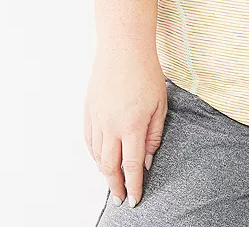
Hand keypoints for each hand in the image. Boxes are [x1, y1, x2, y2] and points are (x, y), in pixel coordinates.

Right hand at [84, 48, 167, 208]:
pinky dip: (94, 155)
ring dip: (105, 172)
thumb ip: (154, 135)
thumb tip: (146, 160)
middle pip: (110, 166)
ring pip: (98, 156)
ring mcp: (97, 120)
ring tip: (113, 181)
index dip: (133, 185)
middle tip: (121, 198)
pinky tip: (100, 160)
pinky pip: (89, 141)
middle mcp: (112, 127)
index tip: (135, 199)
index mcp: (132, 126)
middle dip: (116, 185)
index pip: (131, 165)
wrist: (123, 49)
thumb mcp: (160, 104)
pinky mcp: (88, 112)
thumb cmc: (146, 73)